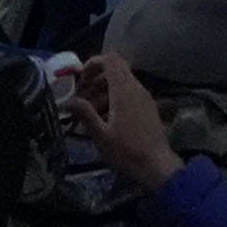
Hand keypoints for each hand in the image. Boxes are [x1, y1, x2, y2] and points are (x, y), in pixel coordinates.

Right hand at [71, 51, 180, 197]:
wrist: (157, 166)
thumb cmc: (127, 151)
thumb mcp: (101, 135)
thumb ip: (85, 114)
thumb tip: (69, 101)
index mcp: (124, 90)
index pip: (110, 60)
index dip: (93, 64)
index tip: (80, 80)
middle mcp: (137, 88)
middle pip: (115, 70)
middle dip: (95, 80)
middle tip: (81, 98)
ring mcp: (145, 98)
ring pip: (121, 83)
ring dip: (103, 92)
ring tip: (89, 113)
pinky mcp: (148, 108)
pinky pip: (129, 95)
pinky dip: (114, 100)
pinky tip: (104, 121)